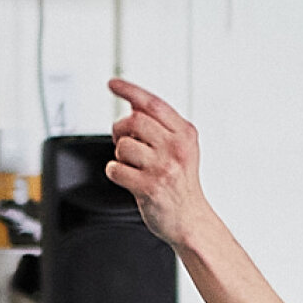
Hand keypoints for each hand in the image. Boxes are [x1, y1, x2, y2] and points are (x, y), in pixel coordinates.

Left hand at [108, 81, 207, 248]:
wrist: (190, 219)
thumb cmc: (181, 184)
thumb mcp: (181, 148)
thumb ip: (161, 126)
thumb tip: (134, 103)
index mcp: (184, 134)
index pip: (153, 103)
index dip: (130, 90)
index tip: (113, 83)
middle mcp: (176, 148)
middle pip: (134, 120)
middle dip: (121, 130)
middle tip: (124, 142)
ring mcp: (164, 168)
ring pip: (123, 145)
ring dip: (120, 155)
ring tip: (132, 166)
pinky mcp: (149, 187)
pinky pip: (116, 169)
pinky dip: (115, 172)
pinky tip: (127, 178)